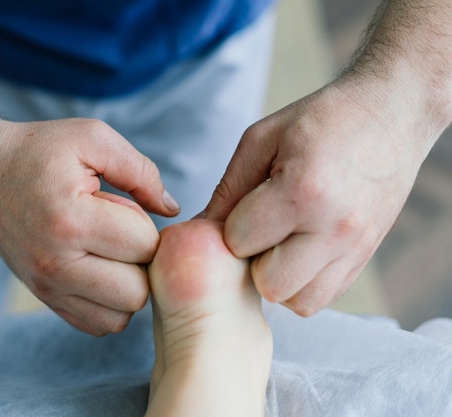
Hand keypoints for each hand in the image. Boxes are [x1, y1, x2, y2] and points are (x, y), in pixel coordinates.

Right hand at [0, 118, 179, 334]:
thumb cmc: (38, 151)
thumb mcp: (92, 138)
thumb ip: (141, 170)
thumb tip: (172, 209)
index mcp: (70, 220)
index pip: (144, 246)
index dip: (146, 225)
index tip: (124, 207)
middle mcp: (55, 263)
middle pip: (137, 292)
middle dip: (142, 263)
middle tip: (122, 234)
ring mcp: (46, 287)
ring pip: (119, 318)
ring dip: (128, 287)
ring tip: (111, 252)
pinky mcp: (43, 297)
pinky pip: (97, 324)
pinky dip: (109, 303)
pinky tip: (100, 269)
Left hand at [202, 77, 436, 315]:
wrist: (392, 113)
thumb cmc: (322, 119)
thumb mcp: (262, 139)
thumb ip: (228, 189)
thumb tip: (201, 229)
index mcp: (302, 191)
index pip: (239, 242)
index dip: (230, 227)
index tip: (243, 208)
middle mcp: (333, 228)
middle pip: (269, 284)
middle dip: (254, 260)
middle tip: (262, 229)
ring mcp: (355, 247)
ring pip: (298, 301)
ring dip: (280, 278)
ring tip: (283, 241)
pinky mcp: (366, 257)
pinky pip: (323, 297)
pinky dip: (304, 282)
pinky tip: (301, 249)